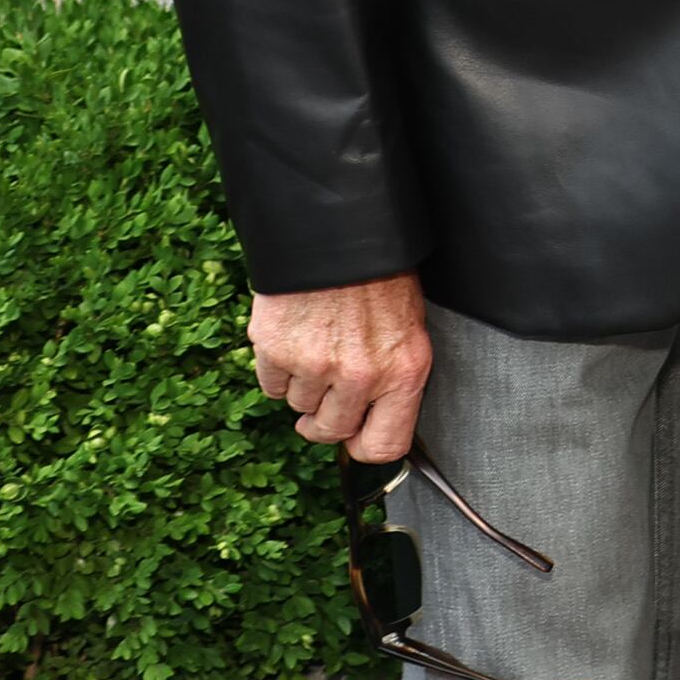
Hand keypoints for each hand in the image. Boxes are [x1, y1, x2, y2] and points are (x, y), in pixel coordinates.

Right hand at [250, 273, 432, 460]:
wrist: (340, 233)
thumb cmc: (378, 276)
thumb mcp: (408, 327)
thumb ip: (392, 377)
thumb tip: (372, 420)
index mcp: (404, 371)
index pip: (384, 446)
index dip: (363, 446)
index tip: (354, 437)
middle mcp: (361, 375)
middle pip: (332, 431)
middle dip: (325, 418)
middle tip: (326, 394)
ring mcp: (316, 365)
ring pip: (299, 407)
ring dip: (303, 386)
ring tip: (316, 347)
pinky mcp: (277, 351)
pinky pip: (271, 386)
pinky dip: (278, 370)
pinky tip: (294, 341)